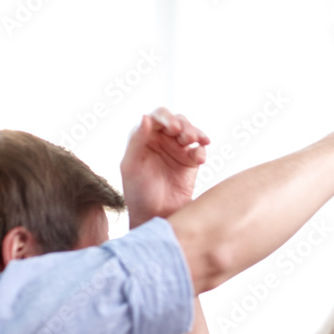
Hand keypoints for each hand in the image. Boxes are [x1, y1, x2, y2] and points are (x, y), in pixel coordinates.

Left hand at [120, 108, 209, 227]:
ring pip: (190, 132)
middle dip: (184, 125)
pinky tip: (199, 159)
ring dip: (195, 133)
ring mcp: (178, 150)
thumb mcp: (131, 165)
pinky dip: (201, 151)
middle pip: (177, 121)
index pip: (157, 117)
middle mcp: (162, 140)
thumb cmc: (138, 192)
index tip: (173, 129)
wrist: (156, 216)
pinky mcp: (191, 162)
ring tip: (196, 142)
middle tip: (186, 137)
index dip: (166, 118)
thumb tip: (145, 117)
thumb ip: (137, 140)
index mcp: (144, 137)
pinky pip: (199, 150)